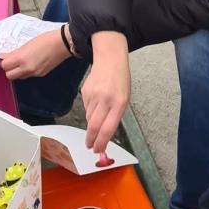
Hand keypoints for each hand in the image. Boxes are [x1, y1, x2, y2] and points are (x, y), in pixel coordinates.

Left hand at [0, 28, 67, 79]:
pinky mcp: (41, 74)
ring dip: (17, 71)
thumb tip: (5, 56)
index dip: (4, 61)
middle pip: (9, 75)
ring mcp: (34, 73)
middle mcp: (27, 68)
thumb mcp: (27, 43)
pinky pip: (28, 76)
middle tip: (12, 61)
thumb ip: (15, 52)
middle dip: (9, 69)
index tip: (6, 56)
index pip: (4, 65)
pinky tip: (31, 63)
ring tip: (22, 62)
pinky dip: (27, 71)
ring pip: (19, 77)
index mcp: (22, 58)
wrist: (63, 43)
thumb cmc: (46, 39)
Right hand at [81, 31, 129, 152]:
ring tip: (99, 113)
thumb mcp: (125, 98)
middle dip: (91, 140)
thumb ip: (115, 115)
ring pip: (89, 118)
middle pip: (94, 126)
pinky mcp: (84, 92)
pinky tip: (96, 100)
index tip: (98, 150)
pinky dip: (90, 109)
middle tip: (90, 146)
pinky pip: (86, 107)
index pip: (108, 128)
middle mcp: (106, 100)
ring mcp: (93, 95)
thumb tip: (104, 133)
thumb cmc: (120, 79)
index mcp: (119, 103)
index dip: (102, 142)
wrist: (110, 58)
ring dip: (92, 122)